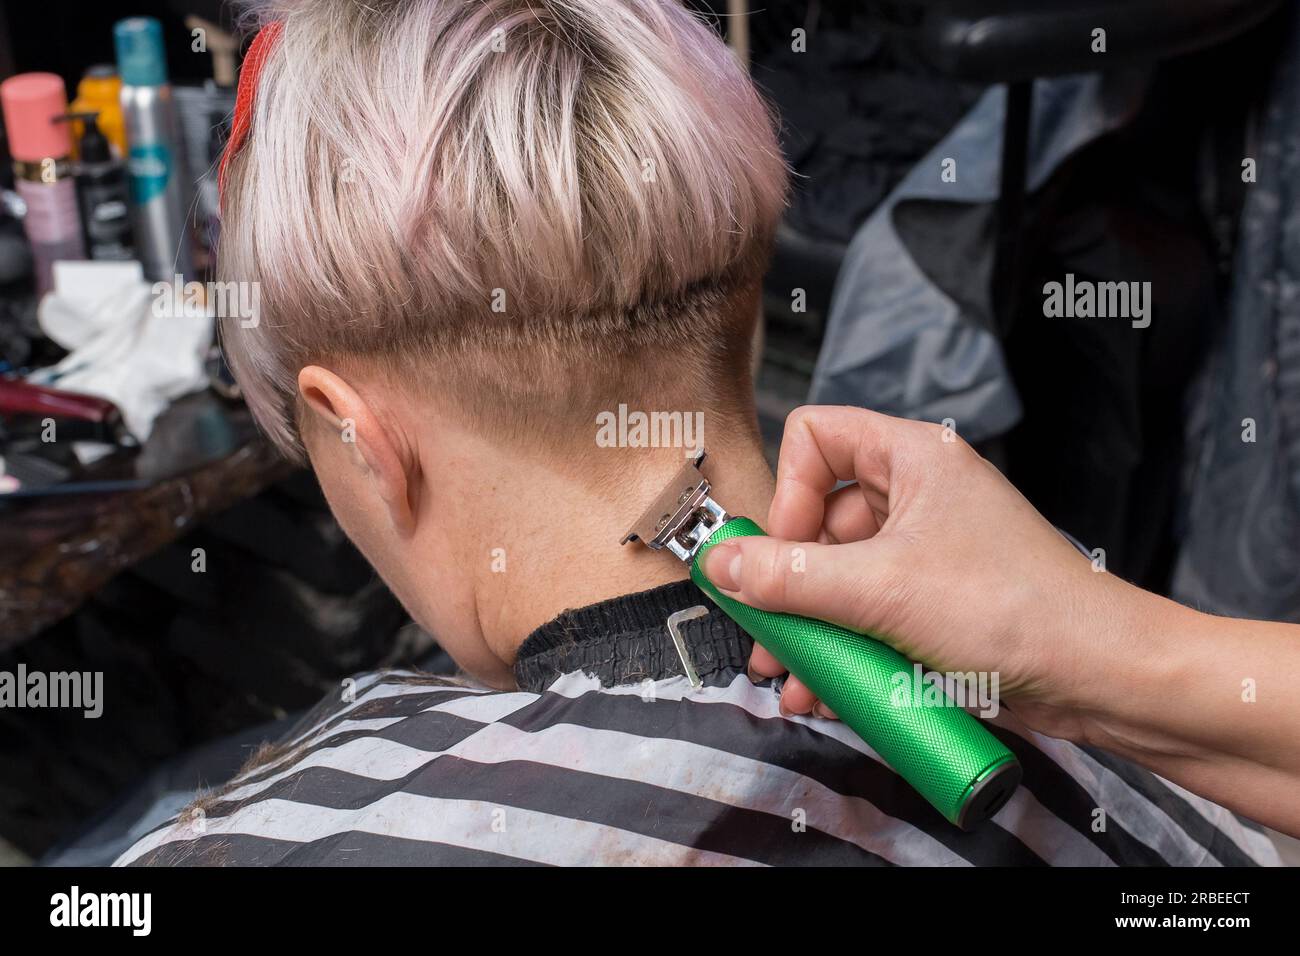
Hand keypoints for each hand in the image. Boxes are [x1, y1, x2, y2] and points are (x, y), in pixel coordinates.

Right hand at [703, 405, 1163, 738]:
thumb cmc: (1016, 610)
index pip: (814, 438)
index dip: (787, 493)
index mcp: (912, 458)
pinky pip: (865, 615)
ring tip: (793, 679)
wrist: (1101, 678)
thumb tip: (721, 566)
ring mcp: (924, 553)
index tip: (781, 555)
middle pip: (816, 519)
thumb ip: (791, 578)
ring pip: (837, 577)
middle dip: (786, 585)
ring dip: (808, 629)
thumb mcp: (884, 590)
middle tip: (767, 635)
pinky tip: (826, 694)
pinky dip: (842, 651)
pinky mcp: (931, 604)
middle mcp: (915, 497)